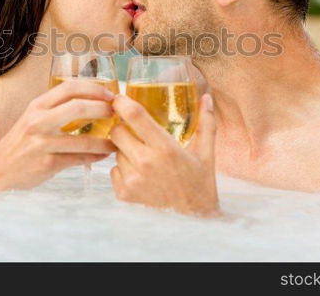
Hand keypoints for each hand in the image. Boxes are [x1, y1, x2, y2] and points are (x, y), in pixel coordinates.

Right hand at [0, 80, 116, 190]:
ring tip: (118, 140)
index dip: (94, 89)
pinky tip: (104, 155)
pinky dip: (95, 157)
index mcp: (37, 106)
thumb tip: (93, 103)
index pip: (69, 87)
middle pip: (78, 107)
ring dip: (105, 140)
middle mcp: (38, 121)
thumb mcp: (33, 119)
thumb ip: (57, 110)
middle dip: (103, 109)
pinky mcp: (46, 164)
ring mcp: (41, 143)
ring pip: (82, 140)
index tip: (110, 94)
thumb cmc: (20, 144)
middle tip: (117, 114)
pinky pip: (78, 159)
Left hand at [109, 93, 219, 216]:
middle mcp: (145, 163)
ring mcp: (132, 180)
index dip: (122, 103)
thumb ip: (206, 123)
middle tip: (135, 132)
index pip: (134, 116)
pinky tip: (140, 175)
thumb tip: (206, 98)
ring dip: (125, 150)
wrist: (193, 221)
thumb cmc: (200, 185)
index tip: (120, 99)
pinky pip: (113, 170)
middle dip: (123, 128)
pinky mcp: (123, 194)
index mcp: (165, 149)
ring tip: (144, 159)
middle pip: (117, 131)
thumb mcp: (206, 153)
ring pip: (115, 152)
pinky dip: (122, 169)